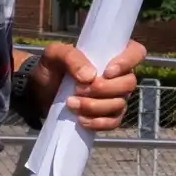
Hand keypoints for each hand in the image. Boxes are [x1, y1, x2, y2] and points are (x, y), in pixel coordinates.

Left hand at [30, 38, 146, 130]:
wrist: (39, 91)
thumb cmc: (51, 67)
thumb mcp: (55, 54)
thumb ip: (71, 57)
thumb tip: (90, 76)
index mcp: (112, 54)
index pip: (136, 53)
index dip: (127, 62)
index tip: (106, 72)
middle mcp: (119, 76)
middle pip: (129, 83)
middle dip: (103, 89)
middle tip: (78, 89)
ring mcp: (116, 97)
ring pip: (120, 104)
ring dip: (95, 106)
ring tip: (71, 103)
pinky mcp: (108, 115)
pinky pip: (114, 122)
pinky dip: (98, 123)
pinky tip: (81, 120)